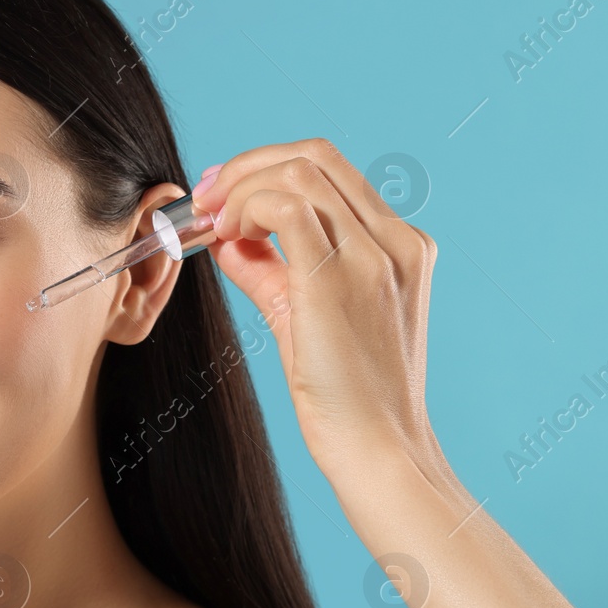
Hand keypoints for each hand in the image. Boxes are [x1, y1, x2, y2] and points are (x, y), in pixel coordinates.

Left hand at [191, 138, 440, 475]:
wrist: (378, 451)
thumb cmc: (348, 399)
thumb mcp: (307, 319)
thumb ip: (272, 272)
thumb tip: (228, 240)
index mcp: (400, 247)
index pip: (331, 172)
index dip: (267, 170)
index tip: (224, 196)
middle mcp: (395, 242)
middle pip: (315, 156)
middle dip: (248, 167)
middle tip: (207, 200)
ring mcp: (374, 256)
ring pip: (299, 171)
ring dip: (242, 187)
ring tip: (215, 224)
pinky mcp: (340, 279)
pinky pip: (286, 207)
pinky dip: (246, 209)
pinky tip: (229, 239)